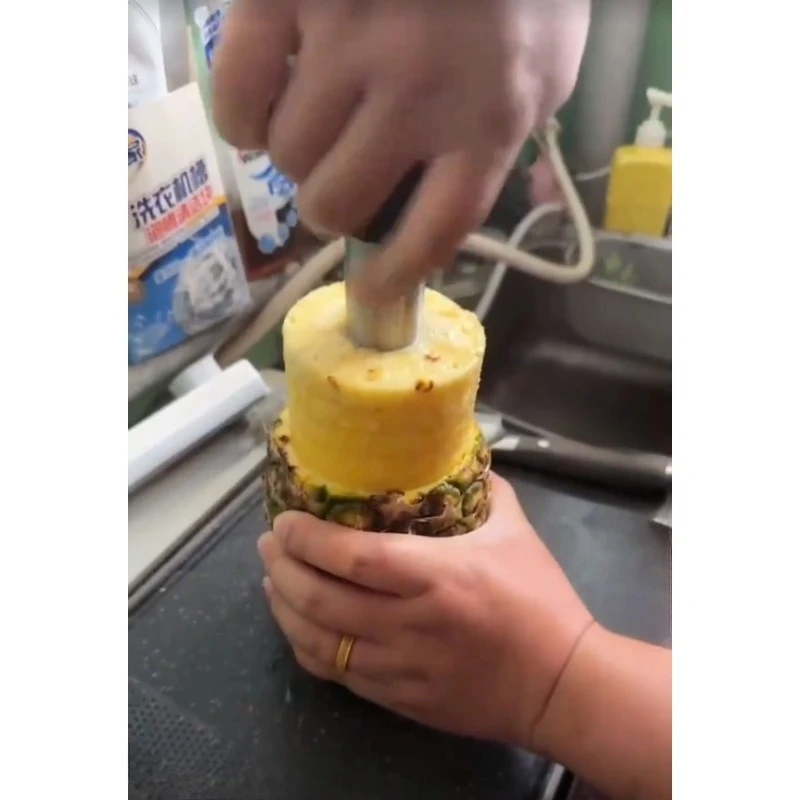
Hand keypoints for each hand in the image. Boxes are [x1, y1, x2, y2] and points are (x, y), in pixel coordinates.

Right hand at [213, 0, 589, 299]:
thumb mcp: (548, 66)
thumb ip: (514, 138)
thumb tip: (476, 202)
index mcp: (489, 119)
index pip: (433, 231)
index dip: (396, 274)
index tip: (374, 290)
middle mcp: (417, 94)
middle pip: (339, 203)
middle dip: (332, 206)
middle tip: (336, 182)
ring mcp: (348, 45)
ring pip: (288, 157)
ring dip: (296, 155)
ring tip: (313, 123)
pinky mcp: (286, 2)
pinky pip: (237, 102)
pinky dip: (242, 119)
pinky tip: (263, 106)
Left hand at [257, 474, 592, 747]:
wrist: (561, 685)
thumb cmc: (539, 601)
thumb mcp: (517, 534)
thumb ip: (486, 491)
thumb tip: (460, 458)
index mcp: (436, 576)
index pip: (352, 557)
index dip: (307, 539)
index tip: (284, 522)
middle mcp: (408, 623)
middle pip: (321, 599)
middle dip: (282, 568)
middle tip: (269, 545)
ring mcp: (399, 668)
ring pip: (319, 642)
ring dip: (284, 608)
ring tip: (272, 580)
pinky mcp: (400, 699)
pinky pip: (337, 675)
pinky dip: (307, 648)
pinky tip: (298, 627)